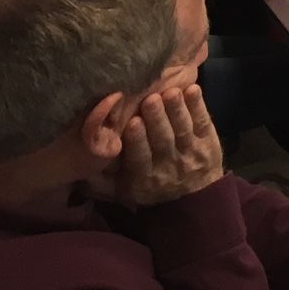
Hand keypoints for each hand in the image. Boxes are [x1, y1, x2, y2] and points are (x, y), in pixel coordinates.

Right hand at [114, 86, 223, 208]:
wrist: (194, 200)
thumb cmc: (151, 189)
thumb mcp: (124, 192)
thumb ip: (102, 181)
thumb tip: (79, 165)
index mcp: (144, 178)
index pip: (140, 158)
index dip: (137, 140)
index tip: (132, 122)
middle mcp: (168, 165)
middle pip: (162, 140)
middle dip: (157, 119)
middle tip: (151, 99)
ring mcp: (190, 153)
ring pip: (183, 130)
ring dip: (177, 110)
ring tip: (171, 92)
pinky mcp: (208, 142)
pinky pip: (204, 123)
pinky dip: (199, 106)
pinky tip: (193, 90)